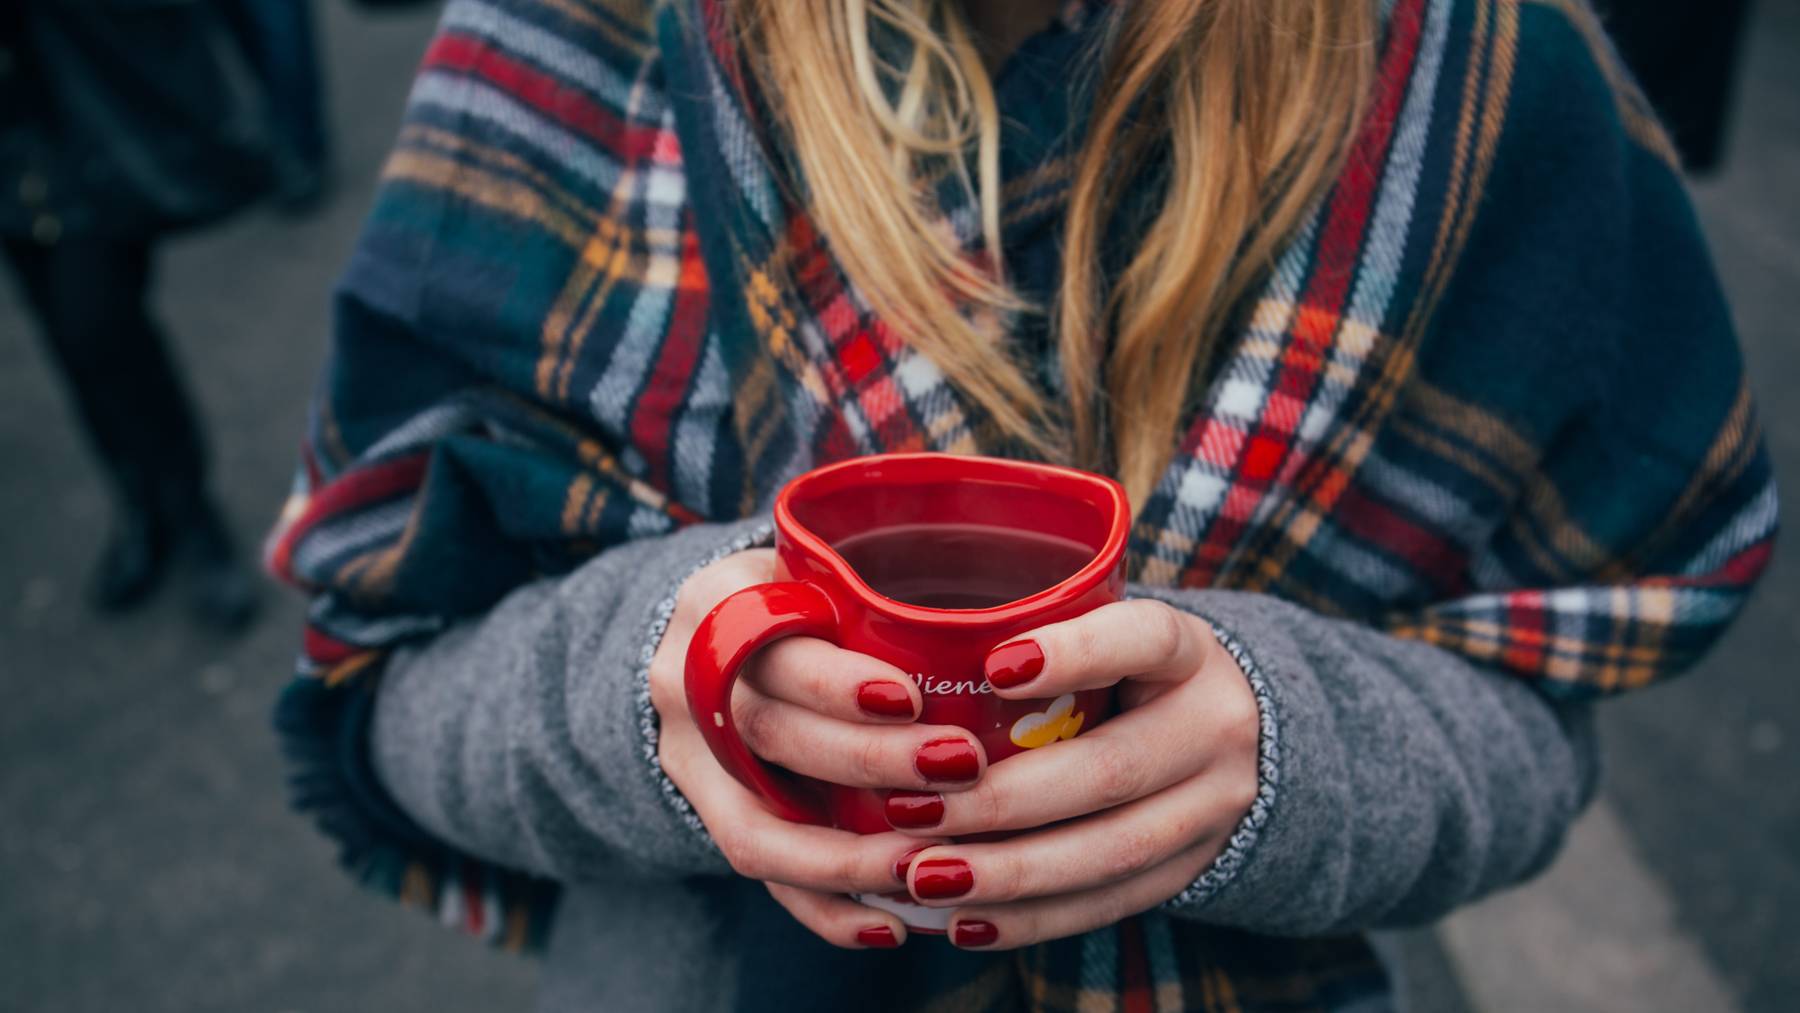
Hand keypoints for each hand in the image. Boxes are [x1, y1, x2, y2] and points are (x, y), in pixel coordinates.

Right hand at [647, 549, 989, 948]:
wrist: (714, 640)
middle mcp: (686, 682)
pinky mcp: (705, 814)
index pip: (769, 645)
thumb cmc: (802, 596)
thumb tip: (1014, 625)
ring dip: (848, 857)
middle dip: (867, 762)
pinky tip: (890, 925)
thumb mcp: (820, 567)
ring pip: (757, 825)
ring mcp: (687, 758)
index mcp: (718, 603)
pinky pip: (761, 876)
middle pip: (769, 734)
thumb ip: (878, 589)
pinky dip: (825, 907)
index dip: (835, 682)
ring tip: (931, 866)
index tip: (910, 697)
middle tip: (959, 767)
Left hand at [889, 600, 1260, 948]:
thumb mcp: (1110, 631)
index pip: (1145, 639)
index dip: (1075, 653)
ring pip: (1111, 851)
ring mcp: (1213, 808)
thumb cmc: (1130, 672)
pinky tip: (964, 920)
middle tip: (911, 810)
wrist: (1235, 737)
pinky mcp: (1190, 869)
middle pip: (1111, 770)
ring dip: (1009, 872)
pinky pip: (1109, 902)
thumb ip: (1040, 633)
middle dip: (1003, 800)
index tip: (993, 667)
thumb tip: (912, 649)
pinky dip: (1032, 918)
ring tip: (925, 876)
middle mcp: (1214, 728)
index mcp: (1189, 653)